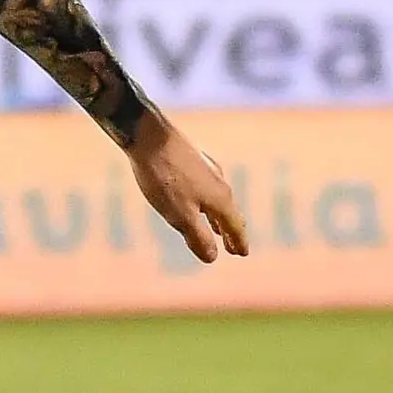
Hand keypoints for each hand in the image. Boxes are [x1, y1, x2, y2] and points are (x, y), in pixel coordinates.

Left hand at [129, 118, 249, 261]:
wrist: (149, 135)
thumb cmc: (164, 179)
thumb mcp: (180, 215)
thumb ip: (197, 237)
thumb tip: (212, 257)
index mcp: (220, 199)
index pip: (236, 226)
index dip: (239, 242)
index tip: (243, 254)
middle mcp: (220, 183)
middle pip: (230, 213)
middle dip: (232, 232)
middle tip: (234, 248)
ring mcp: (208, 169)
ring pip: (219, 199)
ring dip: (219, 218)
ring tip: (218, 228)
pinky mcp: (194, 160)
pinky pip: (208, 188)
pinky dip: (208, 203)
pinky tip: (197, 200)